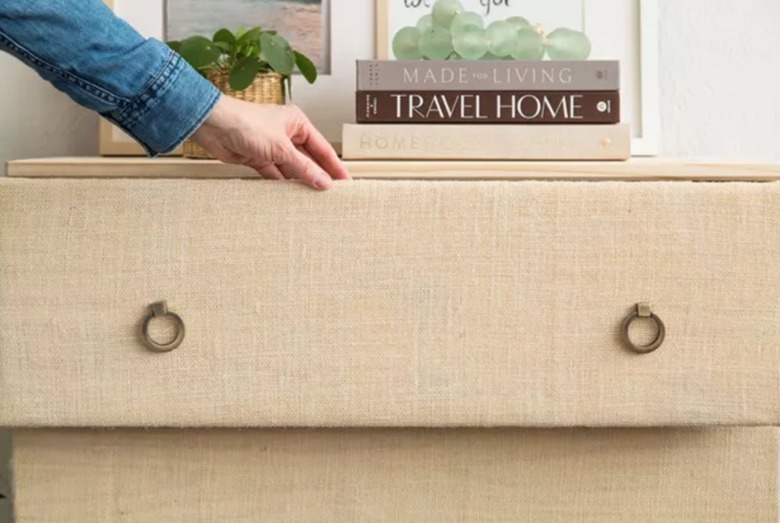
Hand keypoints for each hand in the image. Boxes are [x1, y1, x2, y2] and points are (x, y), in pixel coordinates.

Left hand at [188, 94, 349, 189]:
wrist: (213, 125)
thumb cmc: (246, 123)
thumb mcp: (281, 148)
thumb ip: (303, 167)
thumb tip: (324, 182)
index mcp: (298, 124)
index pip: (323, 148)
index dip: (334, 166)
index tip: (345, 182)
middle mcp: (287, 134)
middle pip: (308, 159)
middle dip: (318, 175)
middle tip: (332, 194)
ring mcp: (272, 147)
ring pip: (292, 168)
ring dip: (300, 181)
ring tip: (313, 198)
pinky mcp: (258, 158)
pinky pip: (275, 175)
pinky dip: (282, 184)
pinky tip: (291, 196)